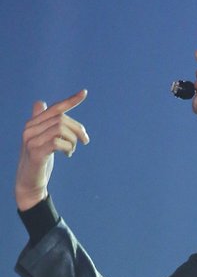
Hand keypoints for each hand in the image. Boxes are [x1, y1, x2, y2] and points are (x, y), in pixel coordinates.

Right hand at [15, 89, 89, 210]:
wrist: (29, 183)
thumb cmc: (38, 161)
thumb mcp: (42, 140)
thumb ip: (43, 124)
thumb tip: (39, 102)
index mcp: (33, 123)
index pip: (54, 108)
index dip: (70, 100)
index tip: (84, 93)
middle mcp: (29, 128)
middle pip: (61, 118)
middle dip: (78, 129)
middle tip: (85, 141)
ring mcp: (31, 139)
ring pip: (61, 128)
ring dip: (73, 140)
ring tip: (72, 151)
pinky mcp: (35, 152)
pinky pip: (58, 142)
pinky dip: (68, 147)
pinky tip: (68, 154)